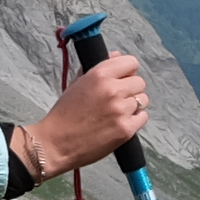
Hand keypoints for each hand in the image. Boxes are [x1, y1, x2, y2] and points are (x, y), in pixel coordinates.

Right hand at [20, 53, 148, 174]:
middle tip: (118, 99)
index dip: (128, 71)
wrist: (56, 143)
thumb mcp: (77, 83)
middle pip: (139, 82)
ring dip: (133, 105)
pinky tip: (121, 123)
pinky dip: (135, 120)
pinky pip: (143, 117)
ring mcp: (121, 110)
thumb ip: (98, 68)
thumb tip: (118, 56)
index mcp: (99, 74)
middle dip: (131, 89)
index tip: (123, 78)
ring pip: (142, 100)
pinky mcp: (126, 129)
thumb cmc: (64, 114)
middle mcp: (112, 89)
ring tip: (117, 113)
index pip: (131, 62)